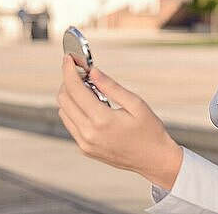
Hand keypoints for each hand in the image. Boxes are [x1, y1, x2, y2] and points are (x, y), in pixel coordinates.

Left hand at [57, 55, 182, 189]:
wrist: (154, 159)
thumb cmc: (150, 131)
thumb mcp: (136, 104)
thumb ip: (112, 87)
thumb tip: (93, 72)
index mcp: (102, 120)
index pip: (75, 89)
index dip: (68, 70)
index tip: (68, 58)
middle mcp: (88, 134)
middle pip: (64, 99)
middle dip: (68, 81)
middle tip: (82, 72)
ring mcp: (85, 143)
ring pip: (63, 112)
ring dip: (71, 96)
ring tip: (90, 90)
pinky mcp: (85, 149)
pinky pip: (71, 125)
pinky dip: (74, 111)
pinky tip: (91, 106)